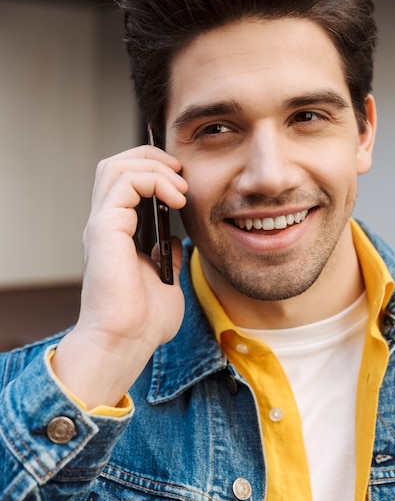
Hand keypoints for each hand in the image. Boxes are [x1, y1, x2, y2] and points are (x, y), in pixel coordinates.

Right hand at [52, 145, 187, 407]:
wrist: (126, 342)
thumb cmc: (143, 322)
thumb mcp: (165, 281)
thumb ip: (166, 257)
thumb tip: (172, 240)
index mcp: (118, 235)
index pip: (126, 182)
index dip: (155, 172)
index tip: (185, 184)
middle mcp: (107, 225)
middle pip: (117, 165)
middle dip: (153, 159)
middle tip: (182, 172)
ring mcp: (103, 225)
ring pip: (117, 166)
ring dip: (154, 167)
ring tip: (180, 186)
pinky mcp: (105, 228)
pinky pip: (125, 183)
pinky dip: (154, 181)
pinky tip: (176, 199)